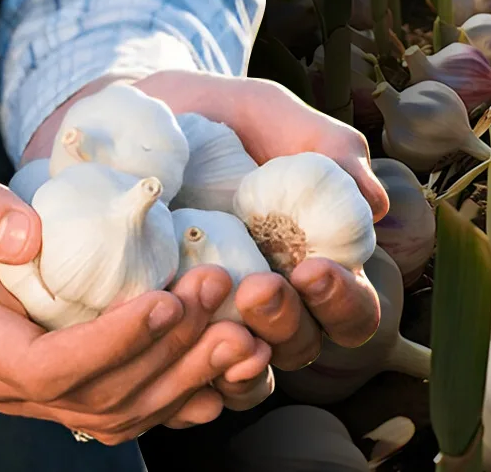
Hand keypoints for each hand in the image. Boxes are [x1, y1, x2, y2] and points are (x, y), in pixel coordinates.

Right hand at [0, 130, 271, 443]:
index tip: (165, 300)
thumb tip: (27, 237)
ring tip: (241, 334)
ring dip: (185, 379)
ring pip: (118, 411)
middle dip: (168, 355)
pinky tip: (226, 369)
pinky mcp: (62, 375)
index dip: (112, 344)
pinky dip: (178, 392)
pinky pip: (125, 403)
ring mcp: (31, 385)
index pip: (47, 367)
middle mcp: (1, 377)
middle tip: (222, 300)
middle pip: (96, 398)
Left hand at [25, 70, 388, 372]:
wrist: (114, 121)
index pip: (350, 308)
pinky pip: (183, 378)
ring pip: (247, 372)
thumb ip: (323, 144)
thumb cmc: (203, 116)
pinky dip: (185, 374)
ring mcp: (215, 321)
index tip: (313, 269)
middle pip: (303, 345)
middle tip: (259, 287)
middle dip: (287, 324)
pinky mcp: (162, 332)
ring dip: (240, 354)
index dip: (342, 300)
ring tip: (213, 307)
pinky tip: (172, 348)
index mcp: (309, 258)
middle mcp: (270, 301)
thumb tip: (376, 205)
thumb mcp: (263, 112)